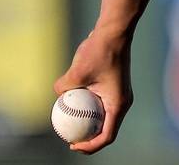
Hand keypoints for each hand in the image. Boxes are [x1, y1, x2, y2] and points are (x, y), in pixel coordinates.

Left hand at [53, 28, 133, 153]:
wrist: (114, 32)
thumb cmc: (99, 52)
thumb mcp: (76, 72)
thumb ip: (63, 88)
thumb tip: (56, 95)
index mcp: (118, 104)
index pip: (107, 136)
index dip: (89, 146)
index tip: (72, 145)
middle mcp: (122, 102)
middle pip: (106, 130)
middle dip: (88, 138)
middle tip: (69, 139)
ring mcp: (119, 94)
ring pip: (104, 117)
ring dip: (88, 124)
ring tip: (69, 125)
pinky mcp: (114, 87)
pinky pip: (102, 105)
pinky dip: (89, 109)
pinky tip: (73, 103)